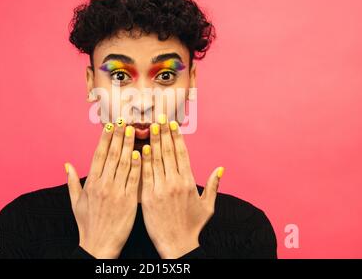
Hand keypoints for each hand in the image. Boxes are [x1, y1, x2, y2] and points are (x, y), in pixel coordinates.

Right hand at [65, 119, 140, 257]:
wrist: (98, 246)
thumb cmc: (87, 224)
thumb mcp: (76, 203)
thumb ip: (72, 182)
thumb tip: (67, 164)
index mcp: (91, 184)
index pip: (98, 156)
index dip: (104, 139)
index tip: (109, 125)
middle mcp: (103, 185)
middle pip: (111, 155)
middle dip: (118, 136)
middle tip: (124, 120)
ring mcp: (116, 192)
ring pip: (124, 164)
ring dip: (129, 145)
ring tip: (134, 130)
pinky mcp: (129, 201)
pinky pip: (134, 179)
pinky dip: (138, 165)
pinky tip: (141, 152)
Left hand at [140, 114, 223, 258]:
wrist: (178, 245)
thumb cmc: (193, 226)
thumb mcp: (207, 206)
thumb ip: (214, 185)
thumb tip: (221, 169)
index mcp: (189, 182)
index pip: (182, 154)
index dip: (177, 137)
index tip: (172, 124)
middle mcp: (176, 182)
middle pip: (169, 152)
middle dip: (163, 133)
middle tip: (158, 117)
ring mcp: (161, 189)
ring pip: (156, 160)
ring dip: (152, 141)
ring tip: (148, 126)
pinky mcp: (149, 197)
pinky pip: (145, 175)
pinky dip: (143, 160)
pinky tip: (140, 148)